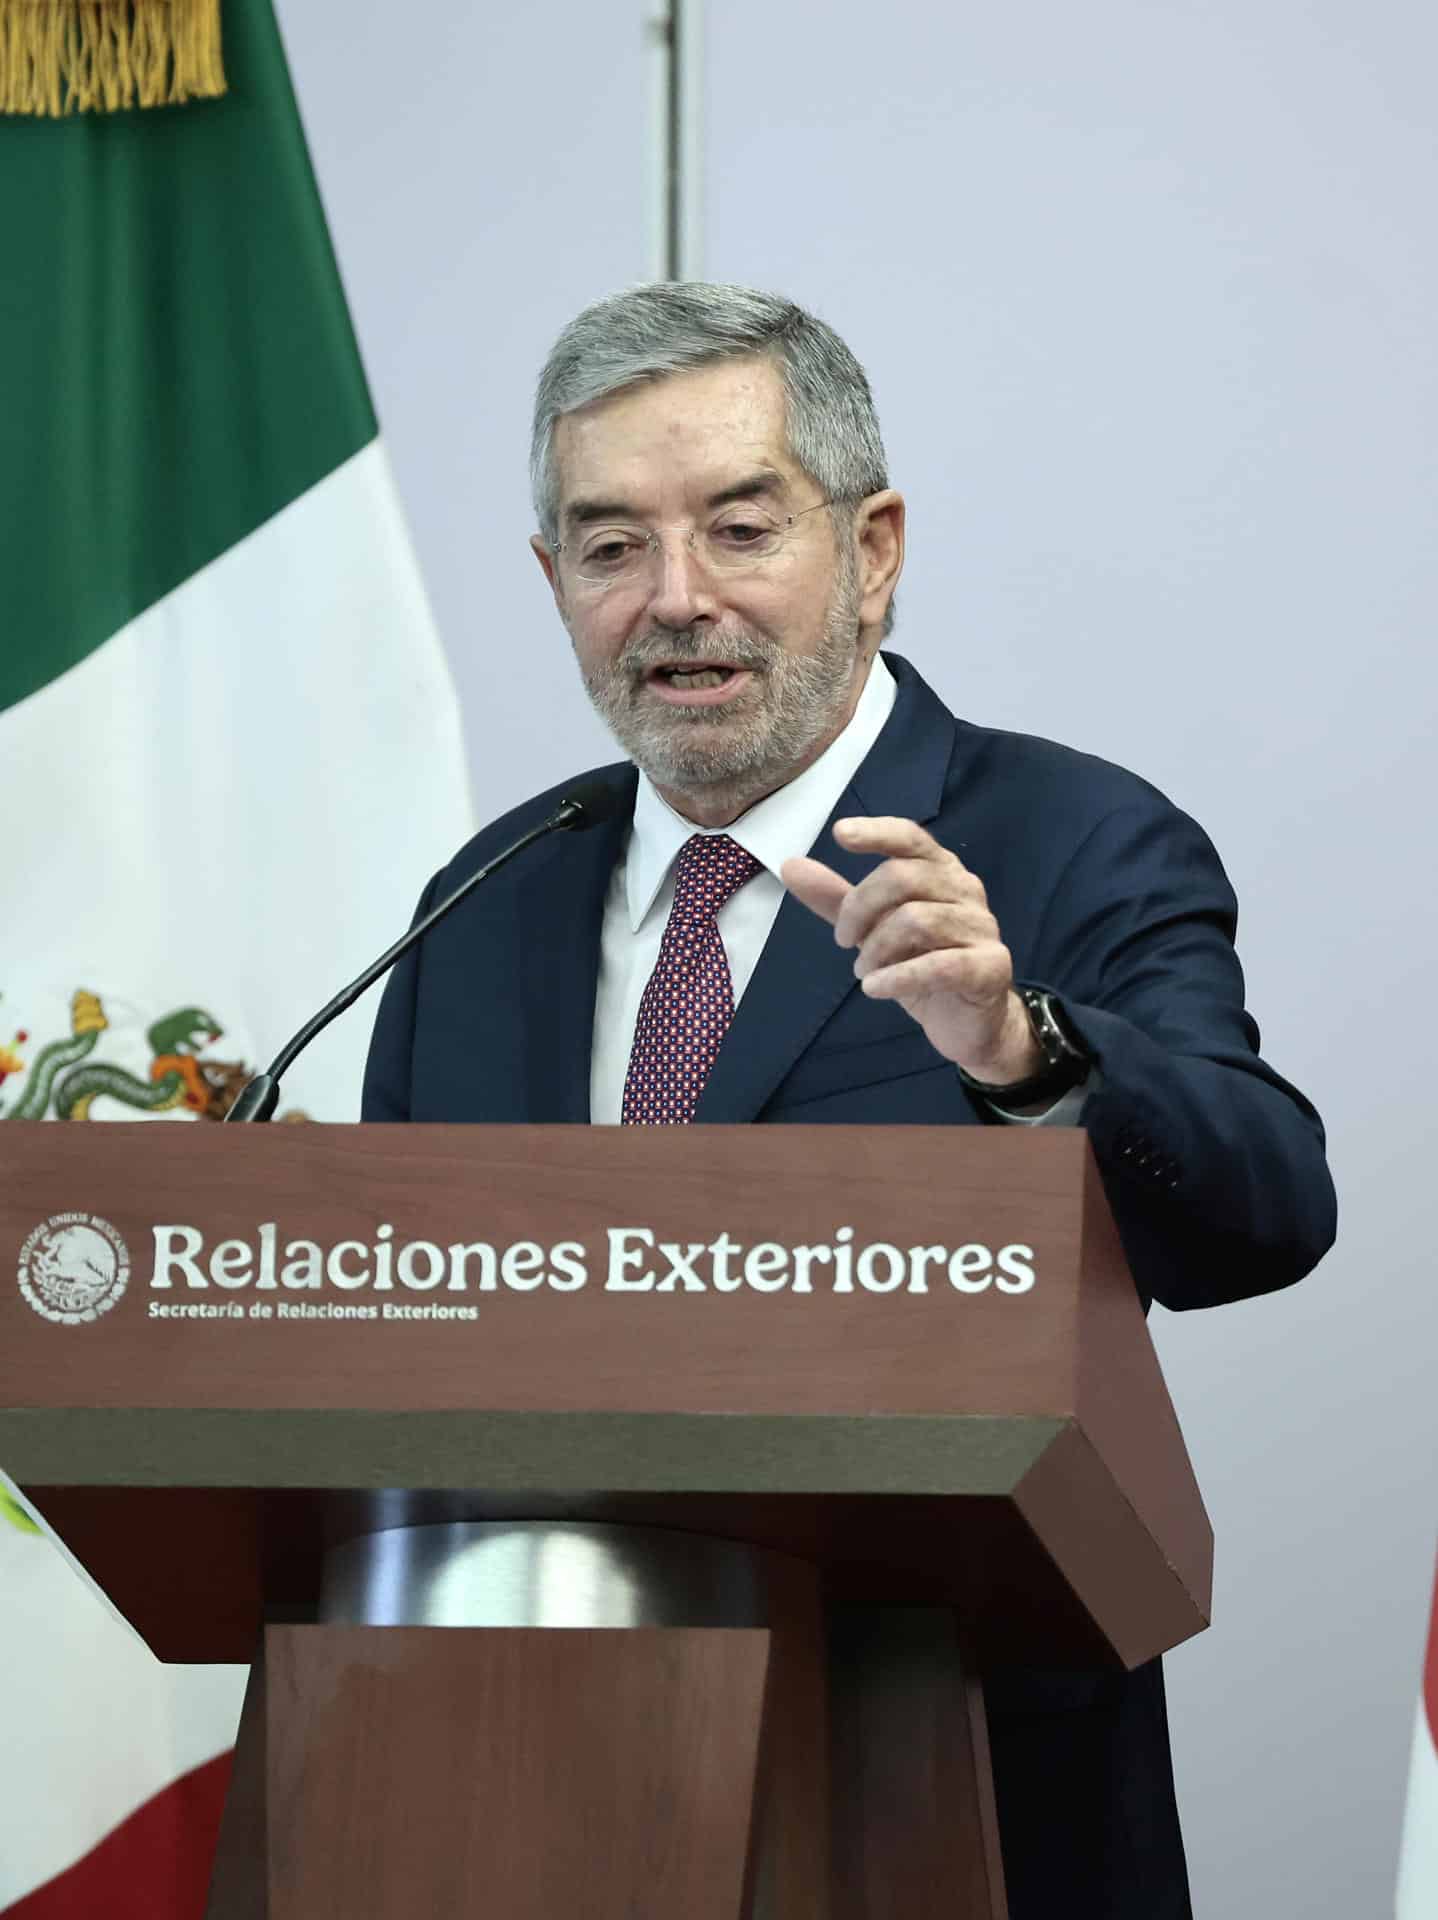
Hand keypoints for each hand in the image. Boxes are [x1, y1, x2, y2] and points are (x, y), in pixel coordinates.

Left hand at [780, 816, 1042, 1082]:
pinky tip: (873, 989)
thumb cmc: (922, 965)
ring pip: (918, 920)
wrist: (971, 1022)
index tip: (839, 834)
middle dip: (859, 908)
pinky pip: (940, 966)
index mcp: (941, 872)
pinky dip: (898, 977)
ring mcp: (982, 928)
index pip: (911, 838)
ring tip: (863, 971)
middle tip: (843, 940)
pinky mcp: (990, 967)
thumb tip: (791, 865)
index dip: (877, 832)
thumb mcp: (874, 932)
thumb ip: (837, 900)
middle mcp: (966, 890)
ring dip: (877, 948)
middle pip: (904, 877)